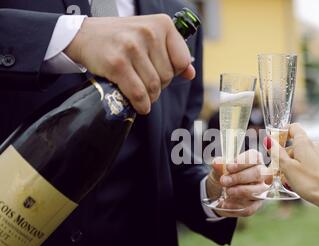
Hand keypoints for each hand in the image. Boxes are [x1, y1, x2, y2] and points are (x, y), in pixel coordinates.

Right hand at [64, 14, 194, 113]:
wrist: (84, 35)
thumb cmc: (120, 38)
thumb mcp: (149, 37)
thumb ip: (172, 53)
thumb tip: (191, 73)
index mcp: (161, 24)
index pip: (182, 61)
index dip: (173, 73)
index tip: (160, 73)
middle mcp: (148, 32)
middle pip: (167, 76)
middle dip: (159, 86)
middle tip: (146, 84)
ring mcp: (132, 47)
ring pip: (153, 87)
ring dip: (149, 97)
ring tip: (142, 94)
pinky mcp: (117, 63)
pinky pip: (138, 93)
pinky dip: (141, 104)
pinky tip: (140, 106)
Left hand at [206, 150, 266, 216]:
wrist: (220, 192)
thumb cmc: (225, 175)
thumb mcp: (219, 169)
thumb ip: (219, 165)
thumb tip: (217, 162)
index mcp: (254, 161)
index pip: (254, 157)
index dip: (243, 161)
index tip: (228, 167)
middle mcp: (262, 175)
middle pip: (258, 173)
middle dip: (239, 177)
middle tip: (224, 181)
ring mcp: (261, 190)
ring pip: (255, 191)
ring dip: (239, 191)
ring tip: (227, 192)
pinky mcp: (256, 205)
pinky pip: (250, 207)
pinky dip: (236, 206)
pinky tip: (226, 203)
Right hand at [267, 123, 318, 210]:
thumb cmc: (310, 182)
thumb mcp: (288, 167)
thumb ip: (277, 153)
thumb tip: (268, 139)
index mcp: (304, 142)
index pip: (292, 127)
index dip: (281, 132)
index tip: (273, 143)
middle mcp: (313, 145)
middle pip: (293, 144)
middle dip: (282, 154)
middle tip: (274, 168)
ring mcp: (318, 155)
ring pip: (298, 155)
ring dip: (289, 164)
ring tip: (283, 179)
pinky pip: (305, 162)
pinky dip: (297, 168)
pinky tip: (293, 182)